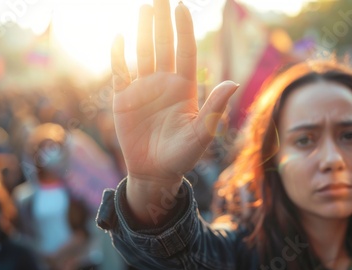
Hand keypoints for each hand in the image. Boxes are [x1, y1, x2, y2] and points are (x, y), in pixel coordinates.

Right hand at [111, 0, 237, 187]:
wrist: (155, 172)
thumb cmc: (182, 156)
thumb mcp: (202, 134)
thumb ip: (214, 108)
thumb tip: (233, 83)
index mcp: (184, 89)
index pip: (184, 53)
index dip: (184, 31)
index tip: (182, 7)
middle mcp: (164, 83)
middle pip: (163, 46)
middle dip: (162, 22)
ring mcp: (143, 89)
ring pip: (143, 53)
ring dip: (142, 31)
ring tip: (144, 8)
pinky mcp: (124, 99)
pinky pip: (121, 72)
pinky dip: (118, 55)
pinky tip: (119, 37)